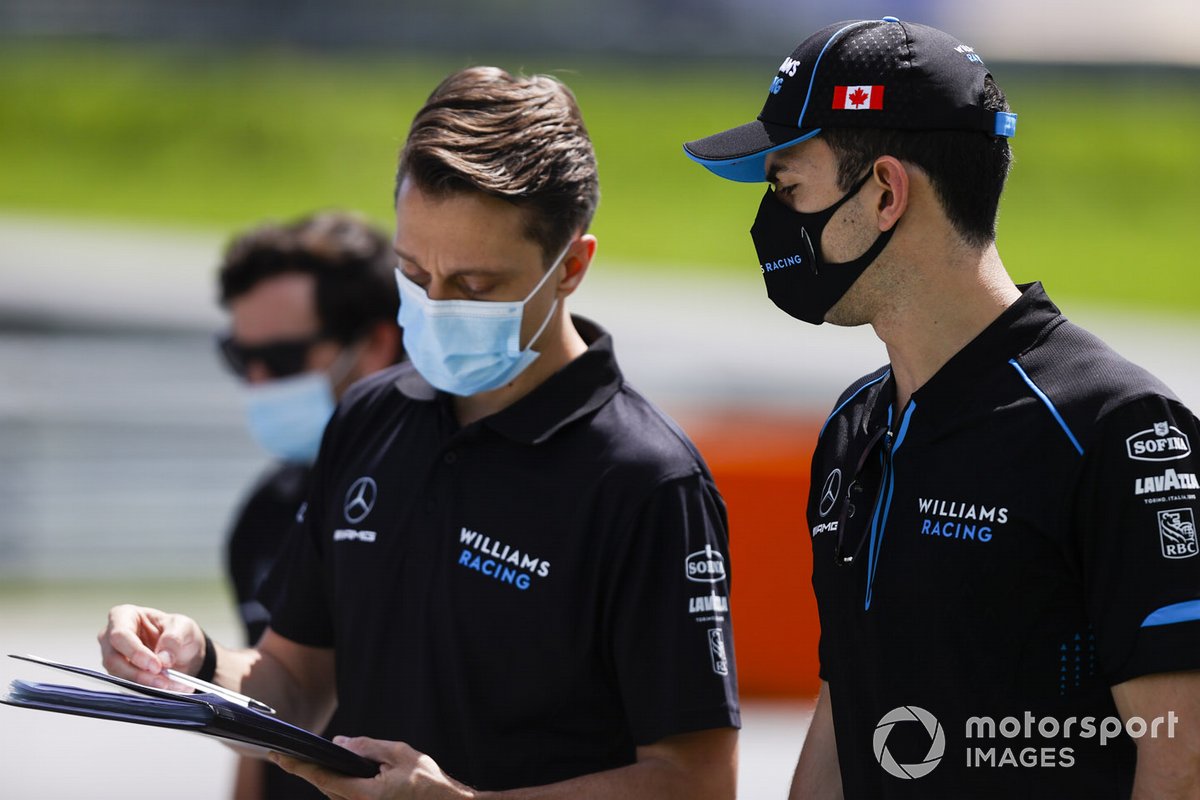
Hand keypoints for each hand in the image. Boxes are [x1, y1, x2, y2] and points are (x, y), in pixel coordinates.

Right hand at [97, 604, 205, 688]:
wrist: (184, 650)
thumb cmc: (178, 632)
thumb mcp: (183, 627)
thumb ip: (174, 639)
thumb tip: (163, 658)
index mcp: (123, 616)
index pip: (120, 635)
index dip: (136, 652)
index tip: (156, 665)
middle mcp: (111, 638)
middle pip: (114, 660)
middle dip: (139, 674)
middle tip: (163, 681)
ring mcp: (113, 658)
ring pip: (119, 677)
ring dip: (145, 684)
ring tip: (170, 685)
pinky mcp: (120, 676)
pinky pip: (128, 686)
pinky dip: (147, 690)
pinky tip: (166, 689)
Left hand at [271, 736, 474, 799]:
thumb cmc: (427, 782)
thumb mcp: (399, 754)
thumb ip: (367, 747)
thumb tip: (340, 742)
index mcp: (364, 794)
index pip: (323, 777)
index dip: (299, 766)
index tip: (279, 756)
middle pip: (325, 785)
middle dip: (307, 768)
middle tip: (285, 754)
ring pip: (334, 792)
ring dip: (323, 776)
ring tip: (305, 759)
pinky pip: (346, 796)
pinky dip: (337, 782)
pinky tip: (335, 770)